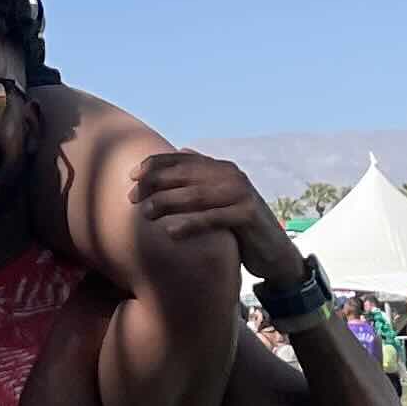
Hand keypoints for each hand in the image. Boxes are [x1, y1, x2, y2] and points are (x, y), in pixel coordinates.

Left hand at [131, 147, 302, 292]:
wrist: (275, 252)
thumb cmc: (240, 227)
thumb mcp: (219, 200)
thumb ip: (201, 180)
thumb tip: (179, 152)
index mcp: (222, 168)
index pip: (184, 159)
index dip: (156, 164)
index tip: (132, 175)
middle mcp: (232, 176)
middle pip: (186, 175)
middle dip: (155, 184)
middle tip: (132, 198)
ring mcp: (242, 194)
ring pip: (197, 196)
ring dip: (167, 203)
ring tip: (146, 213)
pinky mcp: (249, 215)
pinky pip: (213, 218)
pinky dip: (190, 224)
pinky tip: (170, 232)